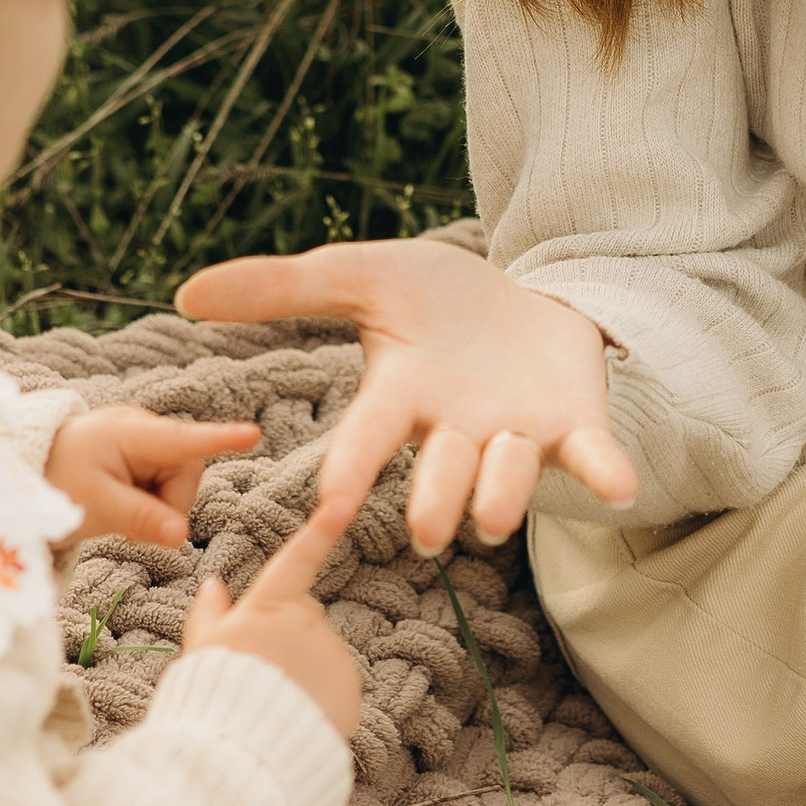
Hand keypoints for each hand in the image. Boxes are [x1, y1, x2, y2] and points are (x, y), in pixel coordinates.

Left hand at [46, 403, 260, 548]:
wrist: (27, 474)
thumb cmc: (57, 482)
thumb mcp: (96, 507)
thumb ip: (141, 520)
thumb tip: (181, 537)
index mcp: (130, 434)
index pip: (184, 439)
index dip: (220, 439)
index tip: (253, 434)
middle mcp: (143, 431)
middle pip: (186, 471)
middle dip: (169, 505)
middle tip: (133, 529)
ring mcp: (144, 443)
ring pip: (177, 483)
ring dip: (157, 508)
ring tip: (120, 516)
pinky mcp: (142, 458)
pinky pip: (163, 486)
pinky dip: (149, 505)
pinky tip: (124, 509)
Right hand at [176, 238, 636, 552]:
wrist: (524, 295)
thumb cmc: (434, 298)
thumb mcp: (362, 275)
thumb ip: (281, 287)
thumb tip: (185, 294)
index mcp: (402, 395)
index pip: (368, 438)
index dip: (351, 472)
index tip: (331, 510)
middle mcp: (456, 428)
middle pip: (442, 473)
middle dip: (437, 501)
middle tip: (430, 530)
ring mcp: (516, 433)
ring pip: (508, 476)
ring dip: (503, 494)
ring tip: (493, 516)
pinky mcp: (574, 426)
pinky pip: (591, 459)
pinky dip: (606, 474)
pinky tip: (620, 488)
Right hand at [183, 498, 364, 735]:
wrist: (243, 752)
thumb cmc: (212, 697)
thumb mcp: (200, 649)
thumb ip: (209, 613)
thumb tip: (213, 583)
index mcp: (269, 607)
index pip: (296, 559)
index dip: (320, 528)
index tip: (343, 501)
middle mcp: (307, 623)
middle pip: (301, 617)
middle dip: (284, 636)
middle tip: (255, 671)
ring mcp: (332, 655)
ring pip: (318, 652)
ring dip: (301, 669)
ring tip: (272, 700)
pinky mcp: (350, 688)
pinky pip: (335, 684)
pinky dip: (320, 696)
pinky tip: (294, 715)